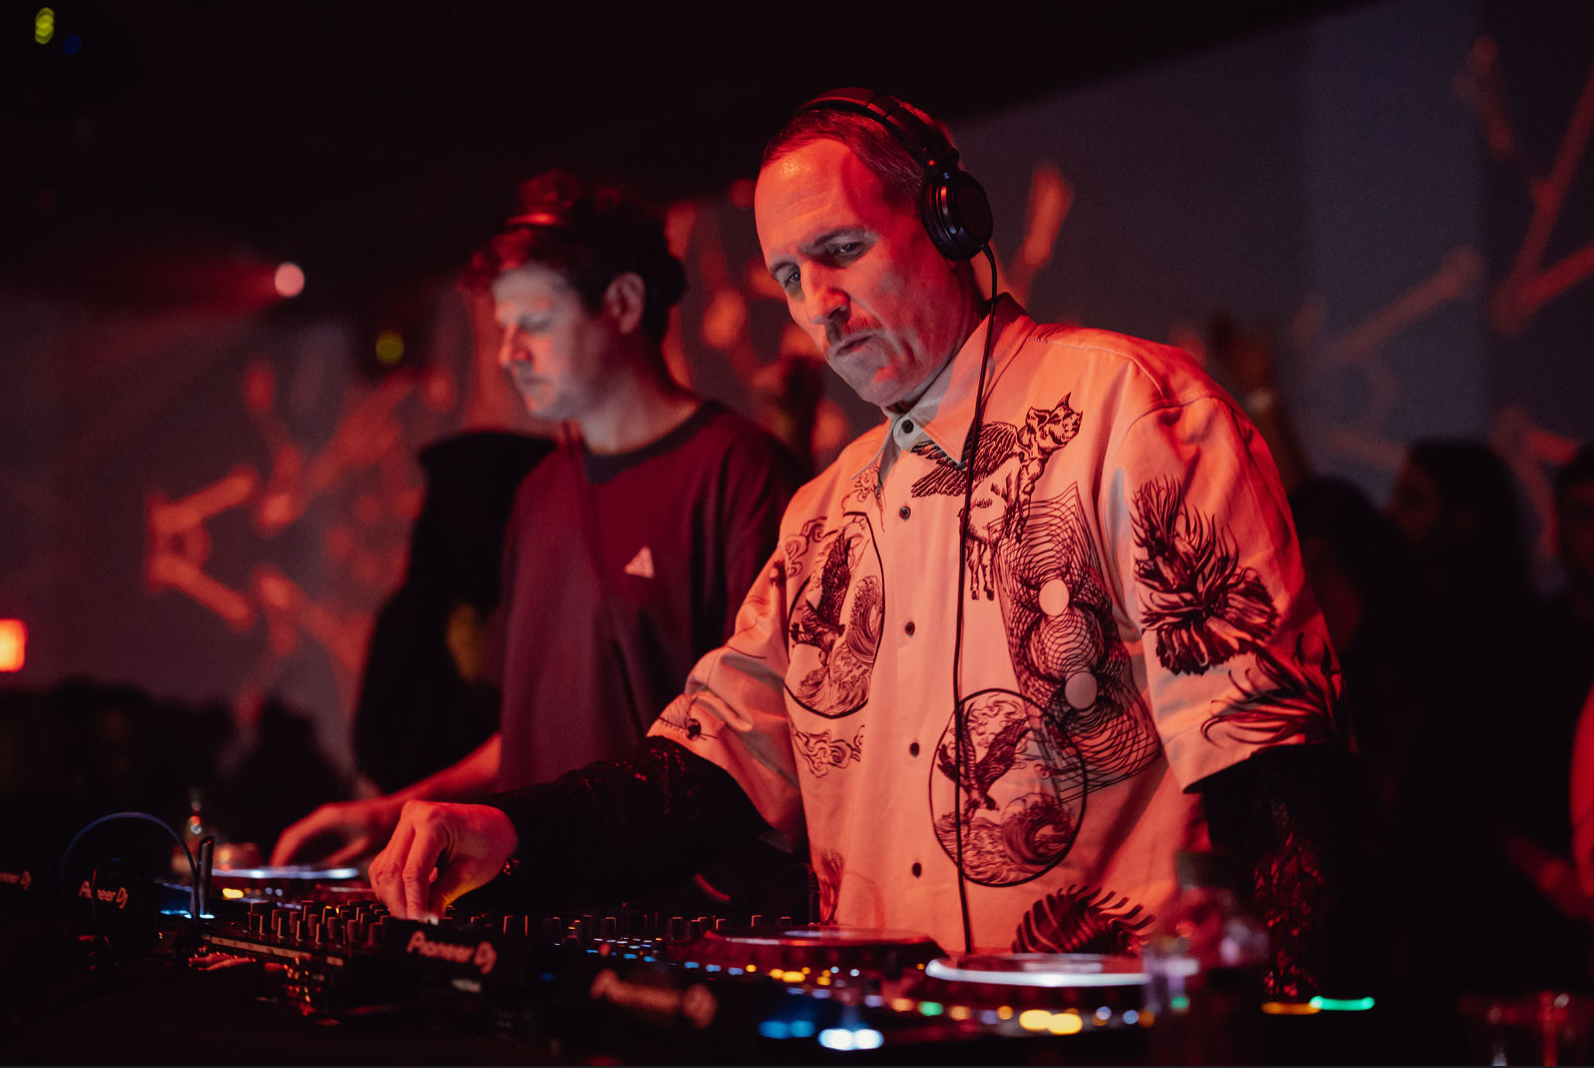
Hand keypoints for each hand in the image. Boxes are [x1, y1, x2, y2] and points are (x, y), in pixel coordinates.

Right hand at [269, 797, 403, 867]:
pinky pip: (308, 839)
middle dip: (281, 858)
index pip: (294, 837)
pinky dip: (300, 853)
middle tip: (276, 882)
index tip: (274, 874)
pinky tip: (301, 871)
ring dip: (289, 856)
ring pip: (298, 838)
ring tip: (285, 880)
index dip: (281, 856)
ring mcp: (325, 820)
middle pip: (292, 838)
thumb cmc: (385, 824)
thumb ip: (342, 859)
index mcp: (327, 819)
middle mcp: (322, 817)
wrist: (397, 810)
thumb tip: (320, 875)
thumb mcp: (365, 846)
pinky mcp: (330, 825)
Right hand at [366, 801, 517, 920]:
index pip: (413, 871)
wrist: (492, 824)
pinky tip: (410, 898)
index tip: (419, 922)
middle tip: (413, 924)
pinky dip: (392, 888)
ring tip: (414, 913)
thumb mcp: (471, 872)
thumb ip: (443, 896)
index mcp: (433, 820)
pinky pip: (385, 866)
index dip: (414, 901)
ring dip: (393, 897)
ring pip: (383, 871)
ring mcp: (403, 824)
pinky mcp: (399, 836)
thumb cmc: (489, 842)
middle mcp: (413, 816)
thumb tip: (424, 920)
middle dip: (400, 903)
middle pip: (392, 871)